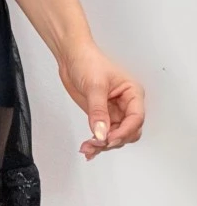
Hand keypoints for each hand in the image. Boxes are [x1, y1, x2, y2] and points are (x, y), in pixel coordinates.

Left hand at [56, 39, 145, 160]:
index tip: (109, 139)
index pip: (136, 118)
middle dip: (114, 140)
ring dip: (103, 145)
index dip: (124, 131)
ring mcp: (114, 111)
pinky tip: (88, 149)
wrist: (70, 56)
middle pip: (129, 132)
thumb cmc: (87, 60)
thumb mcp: (94, 85)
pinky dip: (97, 143)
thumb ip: (98, 111)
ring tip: (88, 148)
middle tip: (97, 143)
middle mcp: (127, 104)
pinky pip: (104, 134)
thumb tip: (102, 133)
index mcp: (133, 93)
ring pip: (116, 136)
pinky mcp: (102, 115)